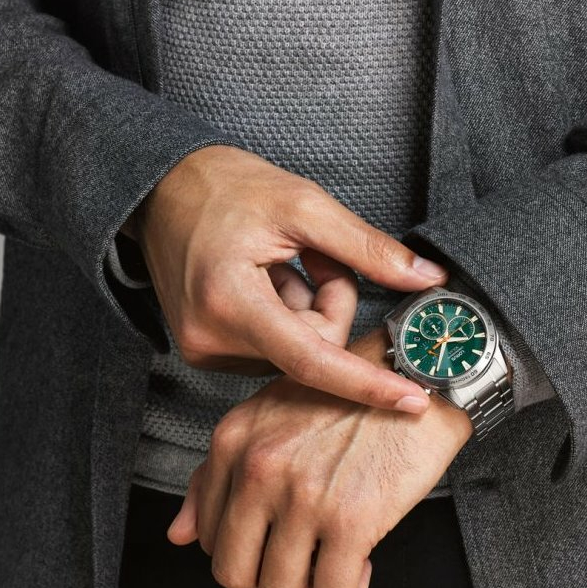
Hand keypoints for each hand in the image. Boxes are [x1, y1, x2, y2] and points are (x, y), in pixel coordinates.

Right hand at [130, 145, 447, 412]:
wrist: (161, 188)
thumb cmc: (222, 187)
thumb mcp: (303, 204)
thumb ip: (367, 247)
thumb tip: (425, 279)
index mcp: (230, 300)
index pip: (310, 360)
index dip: (365, 382)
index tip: (409, 400)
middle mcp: (211, 337)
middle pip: (311, 351)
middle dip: (330, 305)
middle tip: (317, 257)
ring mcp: (204, 348)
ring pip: (295, 351)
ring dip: (307, 309)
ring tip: (281, 262)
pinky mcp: (205, 349)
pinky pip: (273, 348)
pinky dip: (286, 314)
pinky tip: (267, 278)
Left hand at [166, 329, 472, 587]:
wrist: (416, 373)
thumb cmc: (346, 398)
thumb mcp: (268, 420)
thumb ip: (216, 476)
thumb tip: (178, 535)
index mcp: (232, 442)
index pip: (208, 536)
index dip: (243, 553)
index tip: (275, 544)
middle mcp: (258, 468)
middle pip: (234, 575)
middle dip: (267, 583)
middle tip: (301, 566)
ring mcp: (302, 495)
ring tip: (331, 562)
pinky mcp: (351, 518)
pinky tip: (361, 563)